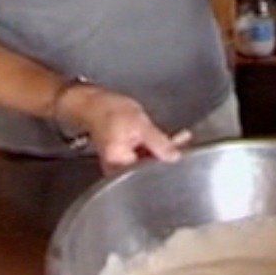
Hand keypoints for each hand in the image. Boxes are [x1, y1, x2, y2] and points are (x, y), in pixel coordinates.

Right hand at [56, 85, 190, 173]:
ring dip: (164, 149)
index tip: (182, 153)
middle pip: (150, 166)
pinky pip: (144, 154)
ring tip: (180, 138)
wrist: (91, 102)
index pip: (150, 172)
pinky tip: (168, 138)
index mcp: (120, 163)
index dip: (168, 163)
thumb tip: (174, 157)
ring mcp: (121, 163)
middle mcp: (118, 168)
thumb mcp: (140, 125)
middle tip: (184, 142)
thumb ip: (158, 143)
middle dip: (168, 154)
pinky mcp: (124, 156)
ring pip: (149, 159)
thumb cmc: (108, 111)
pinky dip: (155, 146)